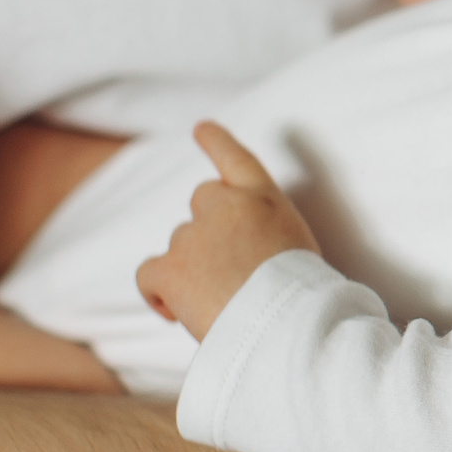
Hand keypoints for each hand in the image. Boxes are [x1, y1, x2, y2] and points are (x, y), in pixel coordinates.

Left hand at [136, 123, 320, 339]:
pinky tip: (176, 312)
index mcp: (265, 198)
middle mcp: (226, 205)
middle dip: (210, 229)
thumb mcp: (298, 246)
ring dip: (193, 269)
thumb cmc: (302, 296)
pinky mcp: (170, 267)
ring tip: (223, 302)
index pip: (237, 159)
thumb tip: (236, 253)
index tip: (202, 128)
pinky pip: (149, 275)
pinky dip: (158, 293)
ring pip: (181, 245)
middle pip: (203, 202)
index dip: (217, 141)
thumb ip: (265, 234)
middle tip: (231, 270)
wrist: (288, 323)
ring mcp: (194, 234)